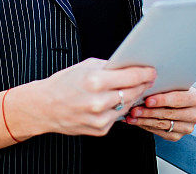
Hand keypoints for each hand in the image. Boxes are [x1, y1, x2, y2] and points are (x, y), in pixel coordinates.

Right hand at [31, 58, 155, 136]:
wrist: (44, 106)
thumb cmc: (63, 84)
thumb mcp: (84, 67)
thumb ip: (108, 67)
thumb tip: (129, 66)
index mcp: (94, 81)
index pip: (130, 77)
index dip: (144, 73)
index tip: (151, 71)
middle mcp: (99, 101)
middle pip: (133, 92)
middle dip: (142, 84)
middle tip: (146, 79)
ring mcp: (100, 118)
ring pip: (128, 106)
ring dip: (132, 97)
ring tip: (131, 88)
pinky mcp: (100, 129)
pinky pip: (117, 117)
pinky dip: (118, 108)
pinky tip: (114, 101)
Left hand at [124, 87, 195, 141]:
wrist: (174, 100)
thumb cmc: (171, 87)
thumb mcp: (171, 84)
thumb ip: (164, 85)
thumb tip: (144, 86)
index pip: (179, 99)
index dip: (162, 100)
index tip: (147, 100)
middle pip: (170, 114)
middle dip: (149, 112)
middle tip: (134, 110)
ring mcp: (188, 128)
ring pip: (163, 124)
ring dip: (144, 120)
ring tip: (131, 116)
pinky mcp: (178, 136)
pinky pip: (160, 133)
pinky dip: (146, 126)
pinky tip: (135, 121)